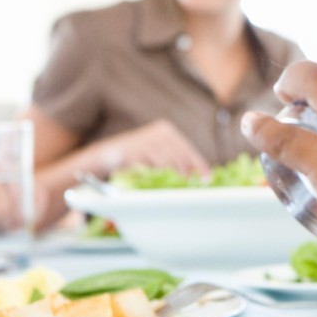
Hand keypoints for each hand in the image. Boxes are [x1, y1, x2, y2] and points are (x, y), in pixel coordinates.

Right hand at [88, 119, 209, 176]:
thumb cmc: (137, 156)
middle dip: (186, 173)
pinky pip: (148, 166)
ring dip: (170, 176)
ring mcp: (145, 139)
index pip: (187, 149)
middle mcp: (158, 132)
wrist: (107, 154)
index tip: (208, 178)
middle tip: (190, 186)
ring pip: (165, 162)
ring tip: (172, 185)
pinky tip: (155, 181)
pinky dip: (153, 175)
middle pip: (179, 156)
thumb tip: (197, 175)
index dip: (199, 164)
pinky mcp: (133, 150)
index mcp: (166, 130)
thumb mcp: (158, 154)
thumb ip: (176, 160)